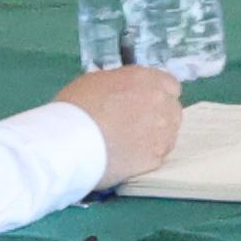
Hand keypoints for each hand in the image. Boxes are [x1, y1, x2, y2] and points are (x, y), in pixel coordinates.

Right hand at [56, 65, 185, 187]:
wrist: (69, 141)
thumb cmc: (76, 106)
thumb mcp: (96, 81)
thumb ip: (120, 84)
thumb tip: (123, 92)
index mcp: (149, 80)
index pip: (170, 85)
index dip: (157, 94)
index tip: (143, 102)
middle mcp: (163, 104)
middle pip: (172, 110)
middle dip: (157, 116)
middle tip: (134, 124)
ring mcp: (162, 134)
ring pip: (168, 134)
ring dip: (154, 137)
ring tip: (129, 143)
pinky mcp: (155, 159)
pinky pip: (157, 156)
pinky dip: (145, 157)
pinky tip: (126, 157)